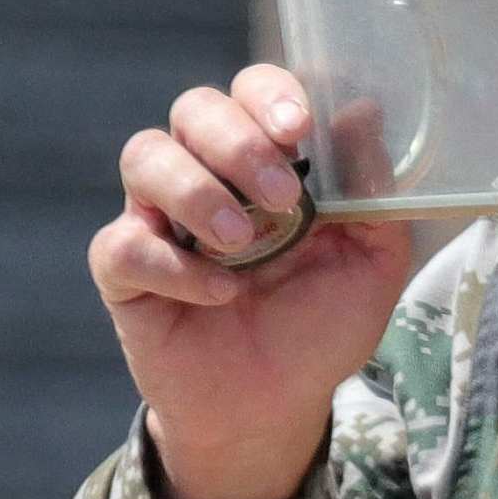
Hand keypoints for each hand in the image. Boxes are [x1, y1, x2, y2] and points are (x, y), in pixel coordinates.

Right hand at [86, 66, 416, 498]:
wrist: (276, 408)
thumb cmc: (320, 326)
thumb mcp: (372, 265)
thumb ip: (374, 193)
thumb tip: (363, 111)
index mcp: (264, 158)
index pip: (253, 90)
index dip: (269, 95)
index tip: (299, 131)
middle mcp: (205, 172)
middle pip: (194, 109)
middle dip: (237, 141)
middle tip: (280, 197)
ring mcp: (157, 217)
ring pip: (145, 155)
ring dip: (196, 191)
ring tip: (240, 244)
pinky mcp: (124, 271)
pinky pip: (123, 243)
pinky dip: (172, 265)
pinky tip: (219, 294)